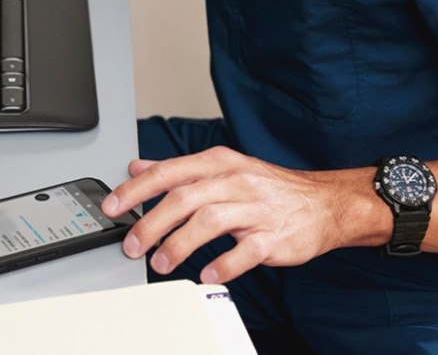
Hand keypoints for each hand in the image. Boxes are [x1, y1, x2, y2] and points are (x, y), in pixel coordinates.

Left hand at [104, 146, 367, 284]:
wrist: (324, 203)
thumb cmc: (270, 188)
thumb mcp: (226, 168)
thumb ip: (181, 169)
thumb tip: (139, 166)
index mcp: (221, 163)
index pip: (171, 172)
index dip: (138, 189)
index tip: (113, 207)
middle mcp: (237, 181)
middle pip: (185, 197)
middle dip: (152, 223)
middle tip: (132, 245)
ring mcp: (257, 209)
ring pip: (210, 221)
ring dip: (179, 244)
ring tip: (161, 264)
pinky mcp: (274, 236)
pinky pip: (245, 251)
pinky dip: (223, 264)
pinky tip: (207, 274)